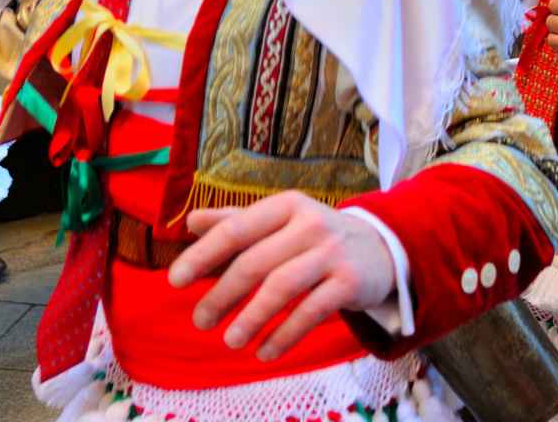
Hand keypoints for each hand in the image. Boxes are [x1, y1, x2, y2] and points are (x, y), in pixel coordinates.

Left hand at [168, 191, 394, 360]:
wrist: (382, 248)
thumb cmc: (317, 237)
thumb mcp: (281, 221)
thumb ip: (237, 221)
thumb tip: (191, 222)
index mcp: (286, 206)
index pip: (236, 229)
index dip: (202, 255)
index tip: (175, 280)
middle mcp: (310, 224)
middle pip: (255, 262)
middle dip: (222, 295)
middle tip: (200, 321)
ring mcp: (332, 253)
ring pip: (282, 288)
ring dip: (251, 318)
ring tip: (230, 341)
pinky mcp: (350, 282)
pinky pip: (310, 312)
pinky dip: (284, 335)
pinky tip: (265, 351)